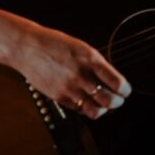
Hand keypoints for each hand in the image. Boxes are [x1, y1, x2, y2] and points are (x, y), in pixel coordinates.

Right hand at [13, 23, 130, 118]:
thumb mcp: (80, 47)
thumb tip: (110, 79)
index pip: (117, 82)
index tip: (126, 91)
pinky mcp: (60, 97)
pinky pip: (80, 110)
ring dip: (104, 110)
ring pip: (96, 110)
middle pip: (110, 100)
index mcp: (90, 58)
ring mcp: (70, 88)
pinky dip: (87, 109)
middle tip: (118, 100)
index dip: (125, 90)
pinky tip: (87, 103)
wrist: (28, 47)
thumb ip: (95, 63)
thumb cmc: (54, 43)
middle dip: (118, 102)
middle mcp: (82, 75)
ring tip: (105, 106)